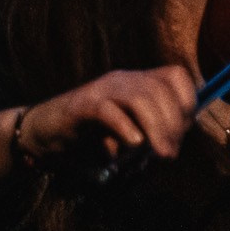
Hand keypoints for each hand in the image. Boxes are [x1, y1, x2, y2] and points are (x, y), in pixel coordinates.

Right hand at [19, 65, 196, 166]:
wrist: (42, 134)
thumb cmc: (89, 137)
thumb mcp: (129, 132)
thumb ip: (152, 133)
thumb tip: (175, 144)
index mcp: (136, 82)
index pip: (175, 76)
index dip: (187, 101)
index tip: (183, 131)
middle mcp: (121, 80)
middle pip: (159, 90)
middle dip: (173, 124)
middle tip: (168, 153)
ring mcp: (100, 91)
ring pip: (139, 98)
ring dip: (156, 128)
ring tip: (159, 154)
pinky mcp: (80, 107)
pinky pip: (108, 110)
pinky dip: (125, 128)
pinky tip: (132, 144)